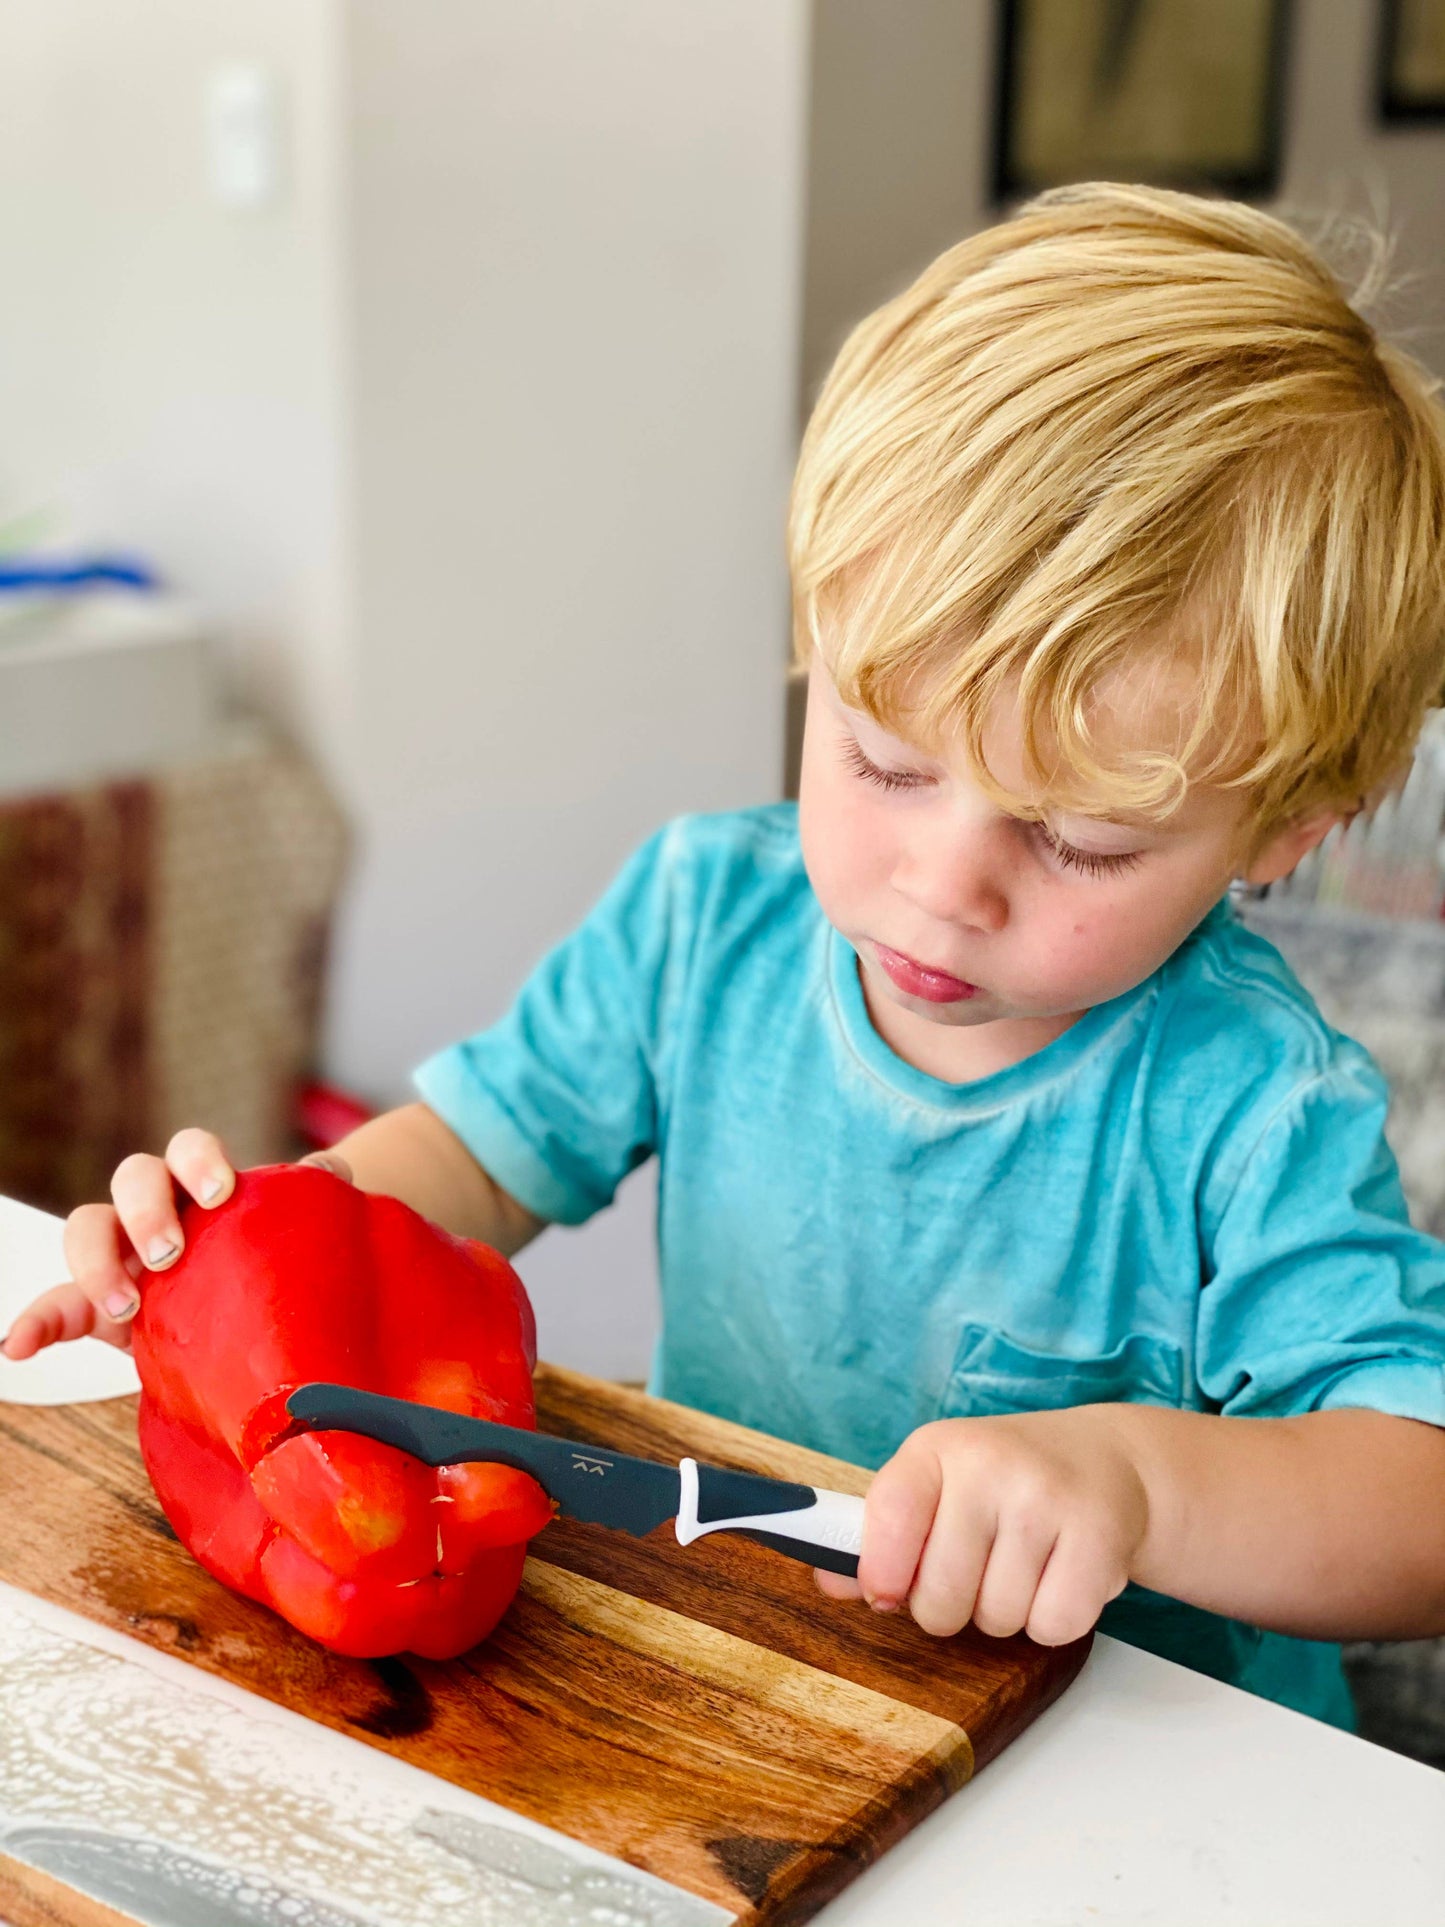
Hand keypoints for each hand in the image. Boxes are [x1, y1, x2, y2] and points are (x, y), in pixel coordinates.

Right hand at [0, 1132, 351, 1360]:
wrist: (249, 1312)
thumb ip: (310, 1201)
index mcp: (203, 1183)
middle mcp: (156, 1207)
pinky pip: (55, 1305)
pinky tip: (17, 1347)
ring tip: (125, 1306)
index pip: (190, 1150)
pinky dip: (33, 1322)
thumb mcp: (294, 1234)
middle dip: (146, 1210)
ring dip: (96, 1261)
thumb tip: (327, 1174)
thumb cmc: (271, 1261)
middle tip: (169, 1255)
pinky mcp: (97, 1304)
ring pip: (88, 1229)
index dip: (199, 1162)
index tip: (221, 1193)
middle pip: (132, 1178)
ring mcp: (122, 1253)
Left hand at [817, 1407, 1149, 1645]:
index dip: (879, 1572)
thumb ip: (882, 1534)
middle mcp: (989, 1464)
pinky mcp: (1098, 1534)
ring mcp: (1046, 1497)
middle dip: (950, 1607)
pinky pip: (1052, 1626)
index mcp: (937, 1448)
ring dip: (1005, 1612)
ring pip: (997, 1618)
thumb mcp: (937, 1484)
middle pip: (940, 1596)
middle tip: (975, 1572)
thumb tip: (827, 1581)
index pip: (888, 1517)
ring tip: (1024, 1564)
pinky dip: (1053, 1620)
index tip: (885, 1593)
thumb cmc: (1005, 1480)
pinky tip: (1059, 1574)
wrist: (1104, 1459)